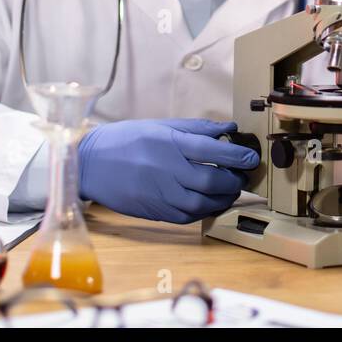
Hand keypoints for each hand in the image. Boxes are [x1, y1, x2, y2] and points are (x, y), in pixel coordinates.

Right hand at [76, 118, 258, 223]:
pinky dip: (205, 210)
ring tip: (230, 189)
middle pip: (212, 180)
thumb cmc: (126, 140)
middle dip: (234, 180)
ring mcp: (160, 194)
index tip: (251, 157)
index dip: (238, 155)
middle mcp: (167, 170)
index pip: (213, 150)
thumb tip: (229, 127)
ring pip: (204, 202)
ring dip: (224, 198)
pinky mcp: (155, 212)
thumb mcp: (160, 125)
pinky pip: (189, 216)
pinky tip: (210, 202)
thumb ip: (196, 128)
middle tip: (241, 175)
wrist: (90, 164)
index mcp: (169, 143)